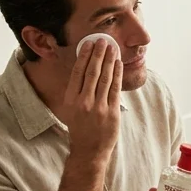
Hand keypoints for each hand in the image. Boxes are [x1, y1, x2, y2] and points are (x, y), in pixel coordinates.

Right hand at [66, 38, 122, 161]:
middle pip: (92, 72)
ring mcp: (98, 107)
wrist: (89, 150)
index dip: (85, 56)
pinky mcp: (111, 112)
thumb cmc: (80, 128)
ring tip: (112, 48)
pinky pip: (115, 89)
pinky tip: (118, 64)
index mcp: (71, 99)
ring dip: (109, 61)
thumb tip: (84, 70)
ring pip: (104, 78)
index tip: (89, 44)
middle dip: (98, 54)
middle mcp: (83, 101)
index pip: (78, 72)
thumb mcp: (72, 109)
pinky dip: (117, 75)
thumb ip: (77, 91)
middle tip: (103, 40)